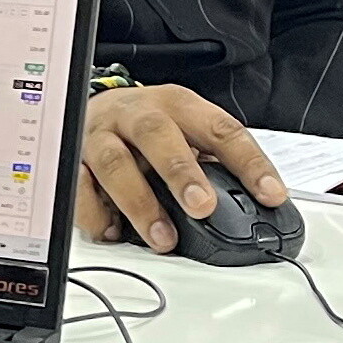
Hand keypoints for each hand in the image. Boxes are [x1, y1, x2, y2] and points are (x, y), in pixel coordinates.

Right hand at [75, 84, 285, 251]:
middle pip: (158, 135)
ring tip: (163, 238)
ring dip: (140, 203)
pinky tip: (112, 231)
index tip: (270, 194)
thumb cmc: (147, 126)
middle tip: (203, 207)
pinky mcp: (71, 158)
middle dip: (181, 173)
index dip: (248, 162)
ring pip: (116, 163)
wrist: (92, 107)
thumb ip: (213, 163)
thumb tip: (252, 205)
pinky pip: (78, 186)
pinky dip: (95, 212)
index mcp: (177, 104)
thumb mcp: (185, 131)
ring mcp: (101, 135)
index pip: (219, 129)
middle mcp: (137, 114)